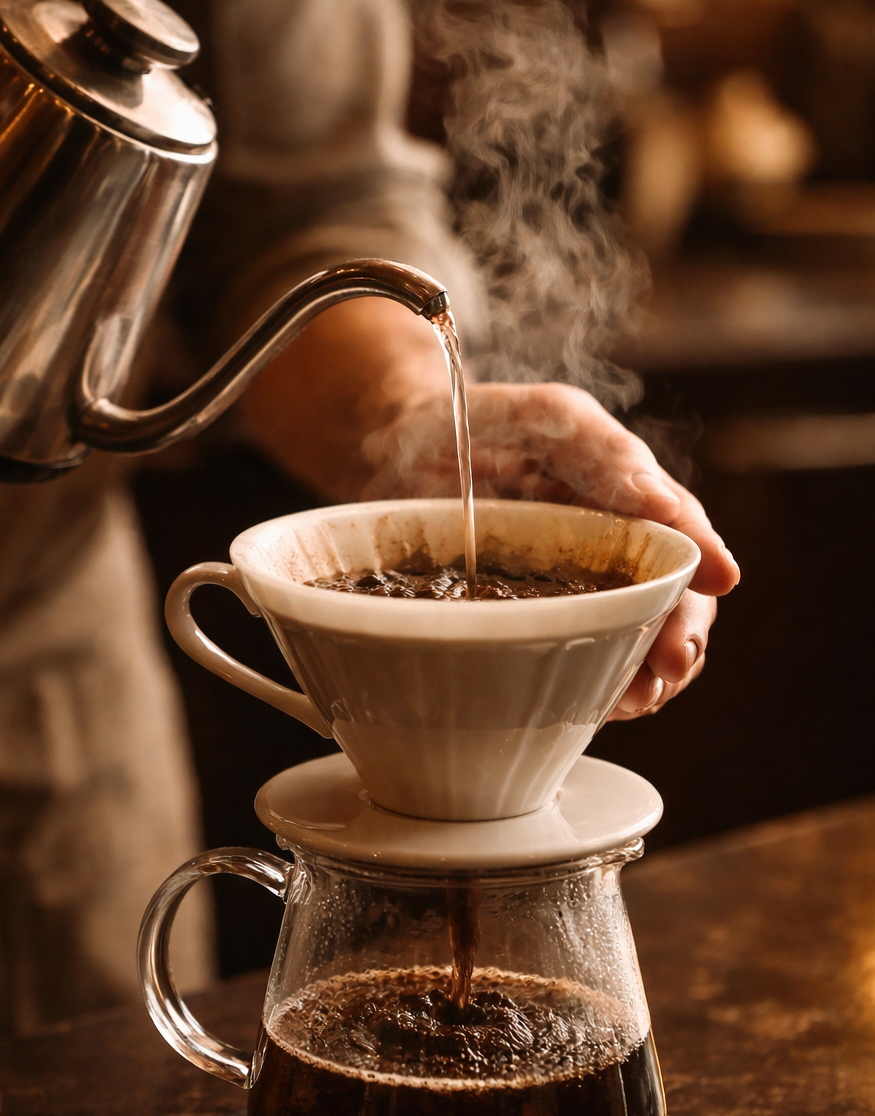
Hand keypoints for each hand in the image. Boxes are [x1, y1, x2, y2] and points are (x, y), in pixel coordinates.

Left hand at [361, 381, 738, 718]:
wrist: (393, 446)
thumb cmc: (468, 419)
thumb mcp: (535, 412)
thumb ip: (597, 447)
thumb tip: (657, 500)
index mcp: (616, 480)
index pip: (675, 519)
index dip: (701, 551)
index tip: (722, 580)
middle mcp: (609, 535)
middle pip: (672, 589)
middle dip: (680, 628)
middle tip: (672, 662)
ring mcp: (579, 580)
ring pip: (641, 630)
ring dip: (649, 668)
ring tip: (639, 695)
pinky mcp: (543, 617)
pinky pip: (588, 654)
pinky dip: (602, 682)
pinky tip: (602, 702)